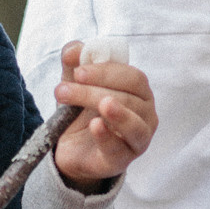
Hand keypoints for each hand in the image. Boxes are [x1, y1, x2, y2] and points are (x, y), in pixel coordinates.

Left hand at [51, 40, 156, 189]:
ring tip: (100, 104)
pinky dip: (107, 136)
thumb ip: (75, 65)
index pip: (132, 77)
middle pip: (129, 98)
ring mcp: (139, 138)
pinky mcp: (124, 159)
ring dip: (112, 112)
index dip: (106, 72)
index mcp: (138, 91)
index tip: (78, 71)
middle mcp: (145, 114)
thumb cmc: (82, 112)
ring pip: (133, 124)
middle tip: (64, 89)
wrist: (72, 149)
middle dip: (95, 91)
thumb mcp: (76, 85)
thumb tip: (73, 49)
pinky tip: (95, 126)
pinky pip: (119, 147)